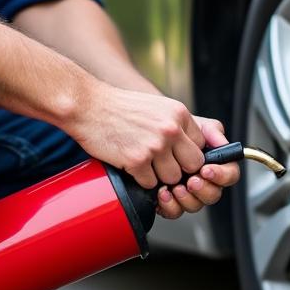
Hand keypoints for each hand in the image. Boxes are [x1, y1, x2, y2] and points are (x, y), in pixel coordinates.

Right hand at [69, 81, 205, 188]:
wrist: (88, 105)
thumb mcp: (157, 107)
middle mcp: (171, 129)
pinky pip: (150, 183)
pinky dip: (140, 179)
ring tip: (144, 164)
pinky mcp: (137, 160)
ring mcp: (155, 145)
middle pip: (193, 165)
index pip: (201, 145)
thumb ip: (176, 124)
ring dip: (159, 177)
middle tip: (162, 166)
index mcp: (179, 113)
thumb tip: (191, 148)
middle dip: (180, 170)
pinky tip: (130, 165)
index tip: (177, 157)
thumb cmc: (119, 108)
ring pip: (173, 178)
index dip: (188, 155)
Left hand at [156, 116, 241, 219]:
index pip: (229, 175)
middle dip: (203, 189)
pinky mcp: (172, 202)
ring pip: (195, 206)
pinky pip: (175, 211)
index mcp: (214, 164)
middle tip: (191, 181)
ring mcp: (188, 193)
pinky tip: (163, 193)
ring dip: (186, 198)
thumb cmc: (173, 130)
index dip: (222, 175)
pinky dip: (169, 205)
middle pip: (214, 195)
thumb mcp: (194, 124)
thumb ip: (213, 132)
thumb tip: (224, 144)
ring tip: (175, 187)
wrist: (148, 134)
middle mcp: (203, 181)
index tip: (207, 169)